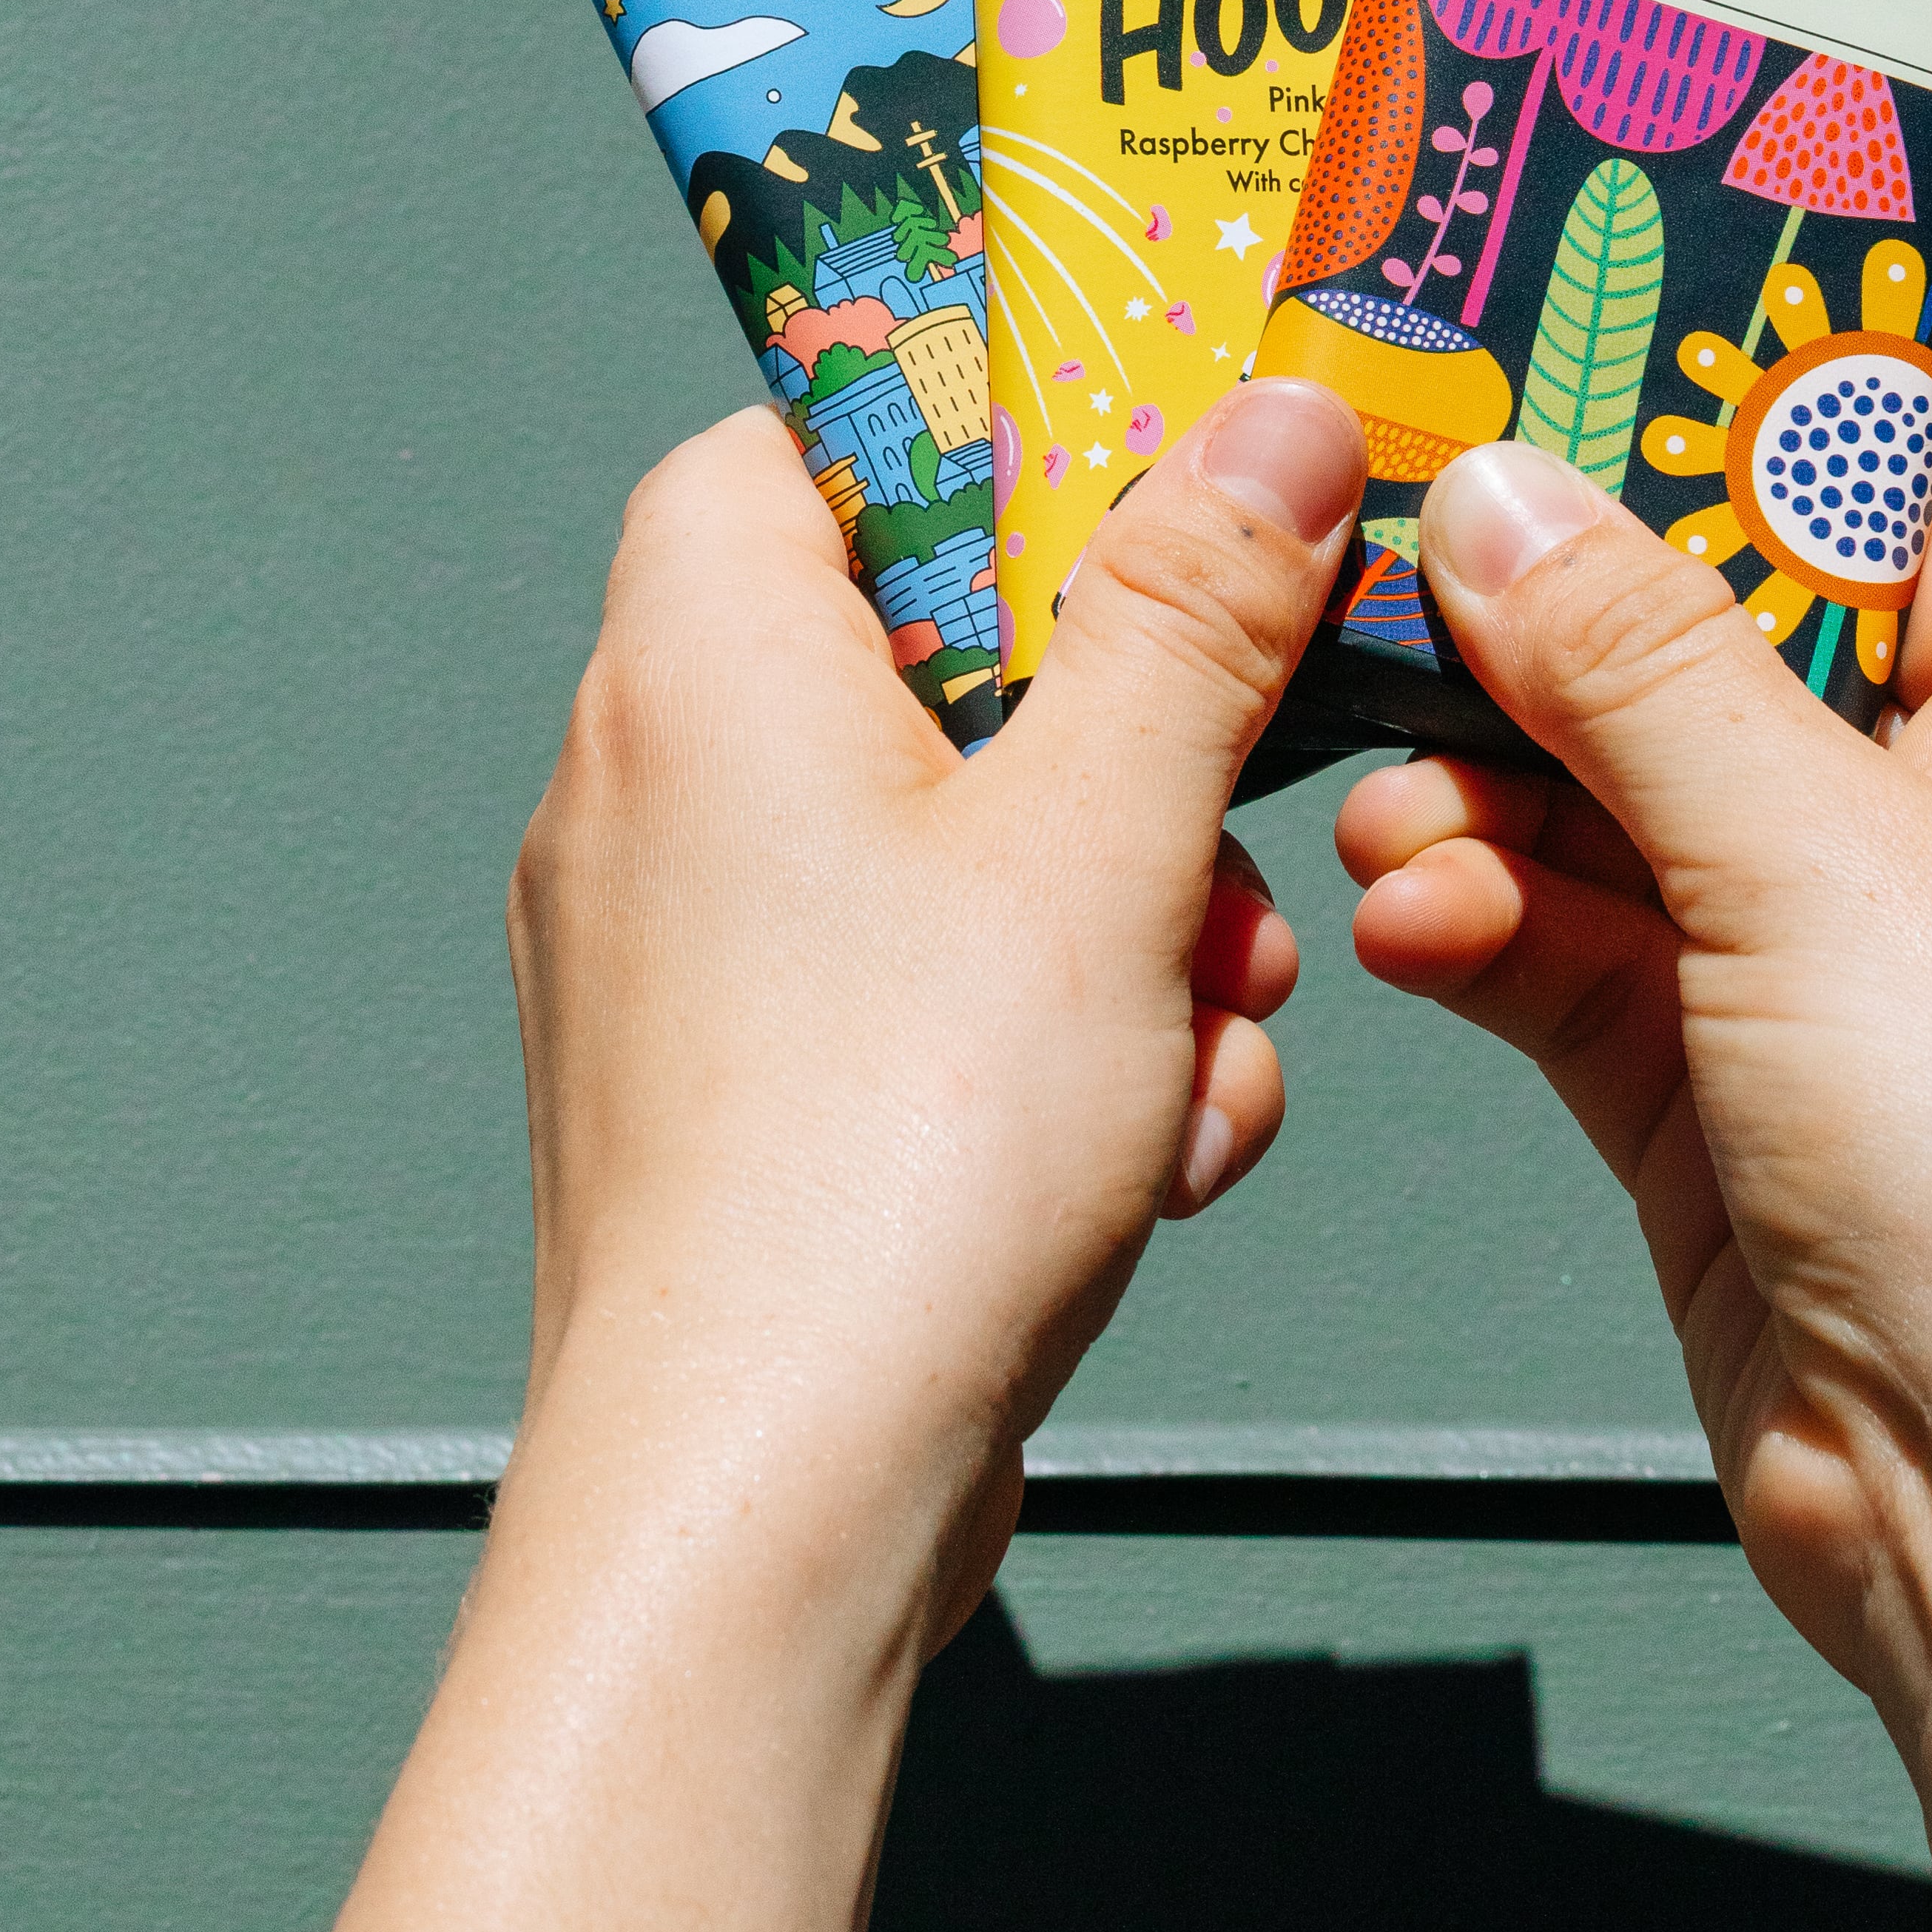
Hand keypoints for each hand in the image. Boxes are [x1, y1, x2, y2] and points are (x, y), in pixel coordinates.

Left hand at [511, 380, 1366, 1612]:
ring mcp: (684, 955)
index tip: (1151, 494)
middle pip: (932, 648)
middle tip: (1228, 822)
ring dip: (1129, 915)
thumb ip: (1198, 610)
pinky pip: (929, 991)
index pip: (807, 431)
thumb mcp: (1108, 834)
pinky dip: (1062, 1042)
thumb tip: (1277, 418)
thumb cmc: (891, 1162)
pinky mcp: (739, 1097)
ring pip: (962, 840)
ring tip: (1201, 1026)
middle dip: (1131, 744)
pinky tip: (1149, 1146)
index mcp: (702, 659)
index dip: (986, 439)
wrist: (766, 1513)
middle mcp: (654, 787)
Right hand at [1335, 447, 1931, 1679]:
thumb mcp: (1818, 853)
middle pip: (1722, 663)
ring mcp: (1856, 977)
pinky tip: (1411, 922)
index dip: (1703, 462)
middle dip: (1547, 658)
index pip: (1879, 517)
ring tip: (1389, 820)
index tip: (1526, 412)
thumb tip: (1498, 496)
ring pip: (1627, 819)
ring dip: (1491, 808)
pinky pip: (1585, 961)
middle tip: (1390, 612)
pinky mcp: (1741, 1104)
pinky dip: (1492, 930)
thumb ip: (1635, 659)